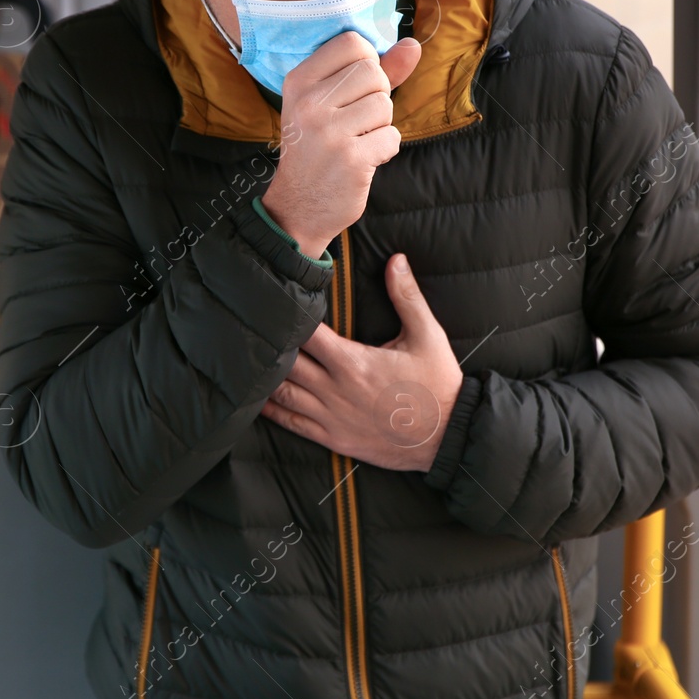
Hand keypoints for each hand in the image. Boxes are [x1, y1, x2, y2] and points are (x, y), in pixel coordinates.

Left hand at [259, 253, 464, 470]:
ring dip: (265, 376)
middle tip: (253, 327)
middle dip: (270, 344)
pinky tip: (257, 398)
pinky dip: (271, 411)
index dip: (288, 318)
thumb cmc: (437, 385)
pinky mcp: (333, 439)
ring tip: (250, 358)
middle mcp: (334, 390)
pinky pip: (292, 423)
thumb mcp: (427, 336)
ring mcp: (331, 417)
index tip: (276, 302)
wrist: (447, 438)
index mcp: (352, 362)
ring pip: (282, 394)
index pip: (305, 334)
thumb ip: (407, 296)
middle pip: (286, 363)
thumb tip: (395, 259)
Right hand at [261, 33, 420, 258]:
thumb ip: (374, 71)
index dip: (367, 62)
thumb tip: (413, 45)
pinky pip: (392, 136)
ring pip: (385, 104)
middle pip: (373, 72)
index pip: (351, 43)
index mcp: (299, 81)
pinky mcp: (350, 158)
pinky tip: (363, 159)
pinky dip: (385, 149)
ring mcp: (329, 131)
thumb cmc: (317, 148)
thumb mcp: (328, 104)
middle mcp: (309, 103)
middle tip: (356, 121)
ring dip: (381, 125)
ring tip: (357, 140)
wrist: (298, 206)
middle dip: (377, 97)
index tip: (354, 88)